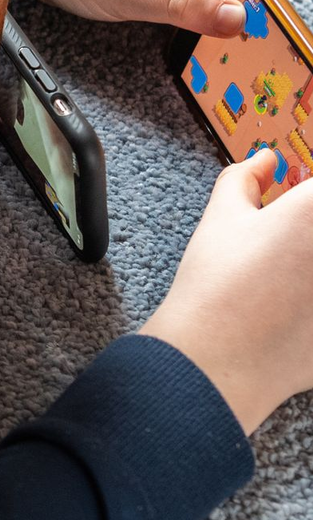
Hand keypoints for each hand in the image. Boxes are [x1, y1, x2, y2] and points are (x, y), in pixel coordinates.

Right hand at [139, 149, 312, 435]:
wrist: (216, 357)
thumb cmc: (215, 288)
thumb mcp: (221, 219)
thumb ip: (244, 178)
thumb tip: (265, 162)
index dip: (303, 192)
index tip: (295, 195)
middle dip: (305, 229)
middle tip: (287, 241)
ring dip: (309, 265)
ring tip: (292, 276)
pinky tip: (298, 303)